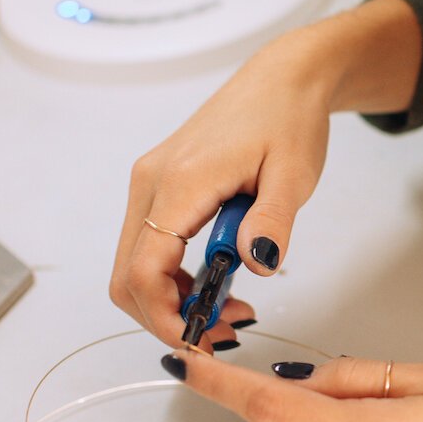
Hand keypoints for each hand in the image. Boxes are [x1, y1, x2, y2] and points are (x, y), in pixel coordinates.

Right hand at [110, 0, 422, 347]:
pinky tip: (220, 282)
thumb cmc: (289, 119)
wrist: (282, 79)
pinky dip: (175, 276)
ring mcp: (150, 184)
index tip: (203, 341)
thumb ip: (272, 222)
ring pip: (135, 264)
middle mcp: (150, 183)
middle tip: (225, 332)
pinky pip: (150, 245)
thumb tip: (255, 264)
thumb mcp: (294, 174)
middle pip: (128, 275)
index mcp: (180, 182)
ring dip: (172, 299)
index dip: (165, 316)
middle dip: (167, 316)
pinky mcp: (160, 187)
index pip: (145, 269)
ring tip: (232, 310)